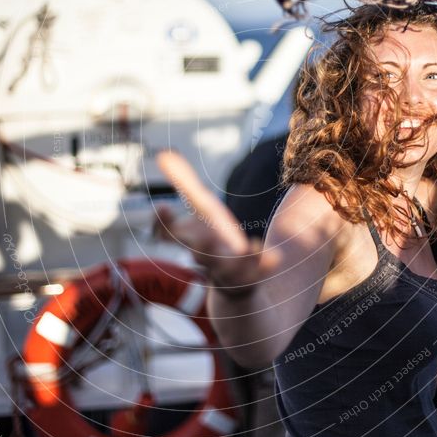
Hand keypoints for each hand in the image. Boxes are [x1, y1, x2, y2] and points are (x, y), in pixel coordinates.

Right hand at [154, 151, 279, 294]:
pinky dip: (265, 265)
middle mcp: (208, 258)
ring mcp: (231, 270)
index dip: (163, 223)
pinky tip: (275, 256)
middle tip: (204, 239)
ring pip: (231, 269)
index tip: (162, 206)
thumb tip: (164, 154)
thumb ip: (185, 184)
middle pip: (201, 255)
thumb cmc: (212, 240)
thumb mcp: (201, 210)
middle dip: (202, 247)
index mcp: (192, 242)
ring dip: (237, 259)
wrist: (235, 282)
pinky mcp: (253, 275)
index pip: (170, 235)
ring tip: (246, 247)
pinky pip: (259, 273)